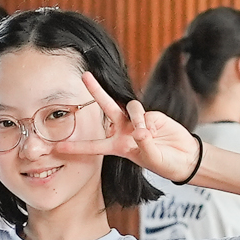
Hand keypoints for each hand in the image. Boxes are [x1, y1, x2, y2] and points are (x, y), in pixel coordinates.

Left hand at [54, 71, 203, 181]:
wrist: (184, 159)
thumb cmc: (164, 163)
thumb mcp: (151, 159)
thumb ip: (144, 145)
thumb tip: (140, 131)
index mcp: (118, 146)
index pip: (93, 146)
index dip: (75, 147)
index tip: (55, 148)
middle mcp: (124, 131)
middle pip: (106, 108)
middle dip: (95, 91)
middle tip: (84, 76)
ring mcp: (137, 121)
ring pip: (127, 108)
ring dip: (135, 120)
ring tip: (146, 136)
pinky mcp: (152, 115)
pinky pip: (142, 113)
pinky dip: (144, 122)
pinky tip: (150, 132)